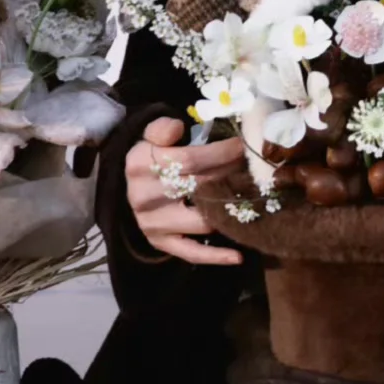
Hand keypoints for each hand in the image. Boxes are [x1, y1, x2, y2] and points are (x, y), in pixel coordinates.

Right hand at [125, 117, 246, 264]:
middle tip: (257, 170)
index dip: (224, 153)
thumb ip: (162, 127)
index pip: (192, 160)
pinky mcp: (160, 243)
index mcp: (142, 165)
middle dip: (233, 177)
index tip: (246, 147)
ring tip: (254, 199)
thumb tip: (177, 127)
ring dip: (230, 211)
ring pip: (202, 220)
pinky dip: (215, 256)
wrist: (126, 186)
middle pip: (202, 188)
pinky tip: (238, 257)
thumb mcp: (150, 135)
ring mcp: (153, 223)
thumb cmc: (149, 156)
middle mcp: (144, 196)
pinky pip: (190, 253)